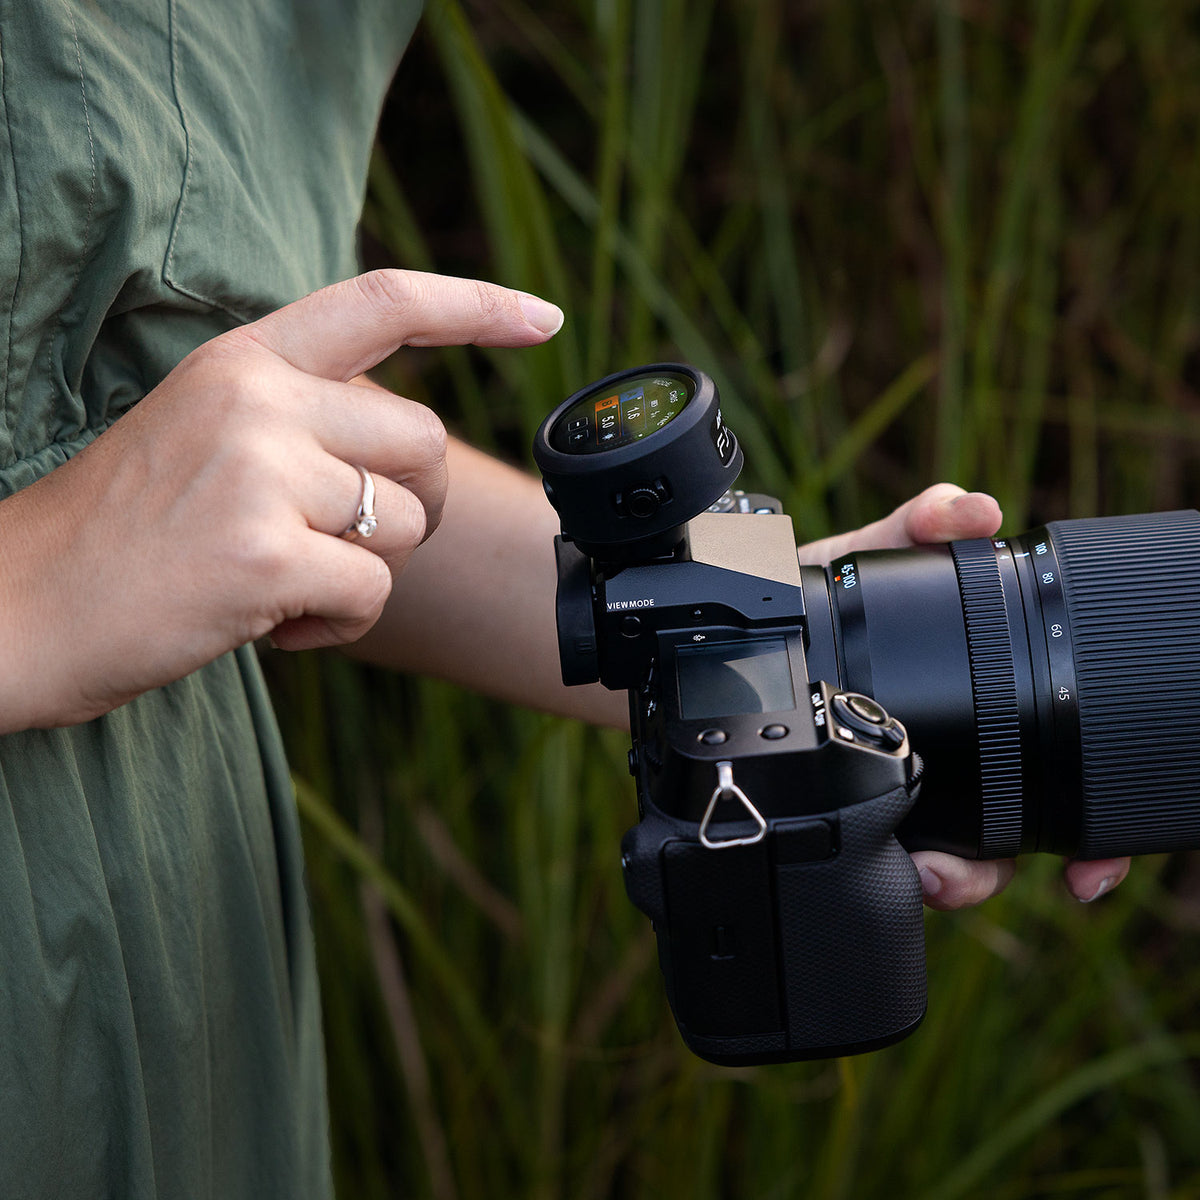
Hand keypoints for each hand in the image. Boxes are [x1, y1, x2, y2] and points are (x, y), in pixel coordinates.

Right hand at [0, 270, 563, 730]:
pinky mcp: (265, 557)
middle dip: (416, 505)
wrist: (21, 605)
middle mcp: (257, 400)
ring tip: (284, 584)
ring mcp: (260, 474)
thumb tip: (410, 451)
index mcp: (244, 360)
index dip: (476, 309)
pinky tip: (273, 623)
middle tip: (355, 542)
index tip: (543, 319)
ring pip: (406, 525)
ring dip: (366, 571)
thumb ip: (302, 419)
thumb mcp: (205, 434)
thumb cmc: (125, 534)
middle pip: (423, 441)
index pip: (383, 303)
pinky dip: (341, 625)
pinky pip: (373, 594)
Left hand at [798, 483, 1130, 909]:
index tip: (1096, 856)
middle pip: (1027, 828)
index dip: (1093, 818)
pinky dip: (920, 873)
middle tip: (1032, 871)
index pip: (1057, 763)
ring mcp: (907, 786)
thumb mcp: (873, 552)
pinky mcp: (859, 805)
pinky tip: (911, 869)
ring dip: (970, 880)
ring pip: (968, 859)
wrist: (746, 628)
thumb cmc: (823, 591)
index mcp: (975, 700)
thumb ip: (921, 523)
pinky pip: (897, 857)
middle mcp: (955, 754)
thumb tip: (976, 510)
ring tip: (941, 873)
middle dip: (1039, 864)